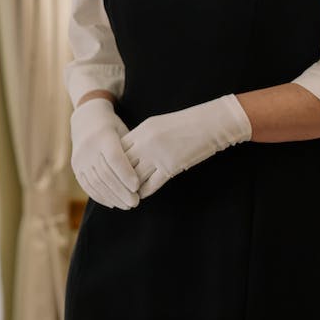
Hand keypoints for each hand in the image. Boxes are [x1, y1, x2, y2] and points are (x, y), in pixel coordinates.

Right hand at [70, 98, 139, 209]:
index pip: (114, 158)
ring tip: (126, 205)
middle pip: (105, 173)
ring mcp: (80, 158)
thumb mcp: (123, 132)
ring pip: (96, 182)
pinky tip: (112, 203)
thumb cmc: (112, 127)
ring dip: (112, 197)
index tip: (137, 186)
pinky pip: (87, 185)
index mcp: (103, 136)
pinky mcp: (75, 166)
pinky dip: (99, 196)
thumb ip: (130, 151)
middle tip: (135, 202)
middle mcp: (89, 148)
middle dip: (121, 191)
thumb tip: (145, 172)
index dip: (125, 174)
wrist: (86, 120)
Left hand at [123, 95, 251, 198]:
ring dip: (128, 188)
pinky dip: (143, 192)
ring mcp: (157, 155)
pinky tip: (140, 196)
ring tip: (124, 195)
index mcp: (141, 130)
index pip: (117, 149)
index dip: (112, 162)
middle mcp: (145, 143)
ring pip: (134, 176)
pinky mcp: (170, 166)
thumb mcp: (157, 125)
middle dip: (116, 177)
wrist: (211, 123)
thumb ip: (140, 138)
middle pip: (122, 164)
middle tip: (111, 188)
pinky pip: (151, 184)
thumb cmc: (184, 124)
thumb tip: (127, 152)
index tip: (108, 171)